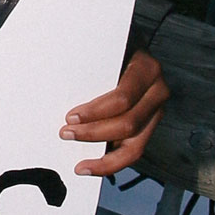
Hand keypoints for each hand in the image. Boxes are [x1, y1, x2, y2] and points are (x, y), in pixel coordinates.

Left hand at [59, 49, 168, 176]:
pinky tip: (92, 166)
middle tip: (66, 134)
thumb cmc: (112, 49)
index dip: (95, 112)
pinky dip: (111, 162)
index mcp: (147, 69)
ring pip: (134, 146)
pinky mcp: (149, 126)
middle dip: (93, 133)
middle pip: (128, 124)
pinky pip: (133, 151)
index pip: (122, 98)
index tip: (71, 117)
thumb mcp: (105, 48)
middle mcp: (158, 91)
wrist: (131, 48)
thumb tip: (56, 84)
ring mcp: (156, 111)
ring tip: (80, 164)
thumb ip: (91, 65)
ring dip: (104, 158)